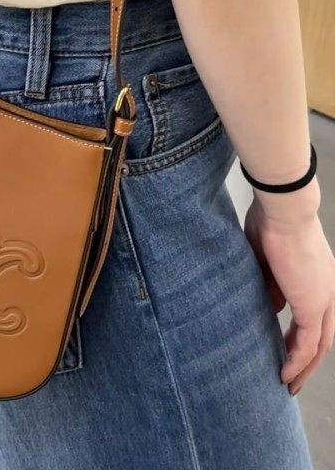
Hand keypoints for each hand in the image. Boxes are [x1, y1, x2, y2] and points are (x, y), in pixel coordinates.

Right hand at [244, 194, 334, 394]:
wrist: (283, 211)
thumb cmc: (270, 224)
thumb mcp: (267, 261)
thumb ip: (272, 285)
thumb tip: (271, 305)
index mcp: (319, 279)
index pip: (313, 318)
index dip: (298, 337)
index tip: (281, 349)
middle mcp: (329, 292)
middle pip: (322, 338)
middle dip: (304, 361)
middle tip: (288, 378)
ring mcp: (325, 299)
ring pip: (320, 345)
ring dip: (302, 368)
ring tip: (286, 384)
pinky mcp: (314, 304)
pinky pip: (308, 343)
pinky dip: (296, 360)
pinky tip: (284, 373)